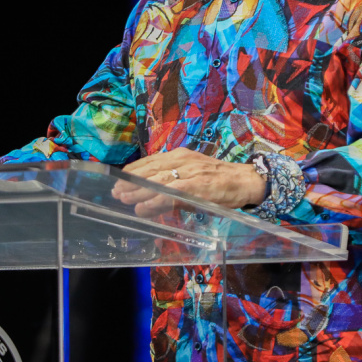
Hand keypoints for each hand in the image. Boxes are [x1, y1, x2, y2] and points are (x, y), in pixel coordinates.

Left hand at [112, 148, 264, 216]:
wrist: (246, 181)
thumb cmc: (219, 182)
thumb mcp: (193, 180)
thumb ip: (172, 189)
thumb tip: (147, 202)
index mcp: (181, 156)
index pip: (150, 160)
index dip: (133, 170)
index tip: (118, 179)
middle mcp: (182, 159)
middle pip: (150, 169)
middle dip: (131, 181)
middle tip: (115, 191)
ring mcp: (190, 171)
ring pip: (157, 180)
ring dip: (138, 190)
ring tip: (123, 198)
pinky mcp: (197, 185)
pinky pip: (171, 192)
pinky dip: (155, 199)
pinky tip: (144, 206)